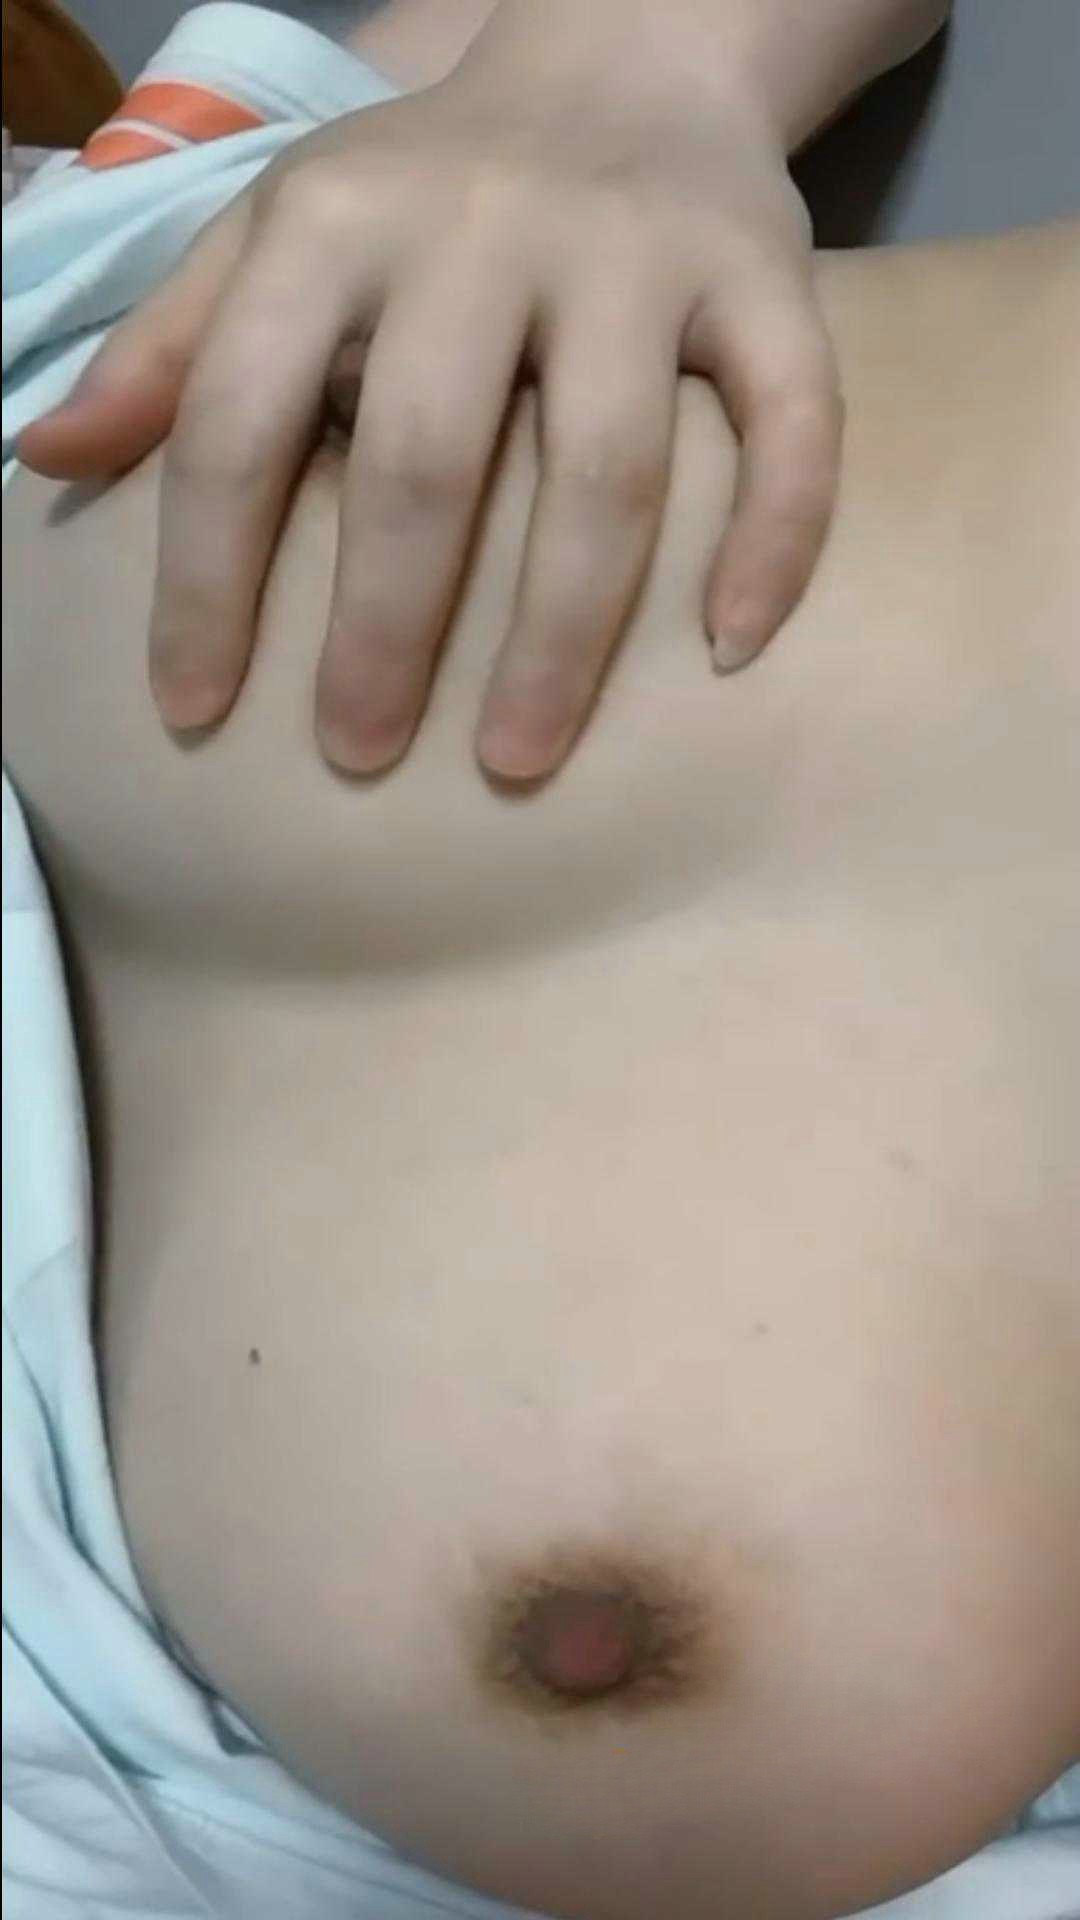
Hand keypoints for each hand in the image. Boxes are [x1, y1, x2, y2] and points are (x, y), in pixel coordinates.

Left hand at [19, 1, 842, 780]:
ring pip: (605, 466)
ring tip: (516, 757)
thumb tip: (48, 460)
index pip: (242, 419)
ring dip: (561, 634)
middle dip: (384, 629)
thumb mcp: (274, 235)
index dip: (206, 576)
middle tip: (357, 757)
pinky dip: (776, 536)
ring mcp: (636, 252)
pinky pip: (791, 418)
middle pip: (428, 460)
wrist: (623, 50)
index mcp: (335, 222)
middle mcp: (484, 225)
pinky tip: (731, 648)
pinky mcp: (765, 274)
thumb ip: (171, 347)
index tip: (196, 709)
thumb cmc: (422, 182)